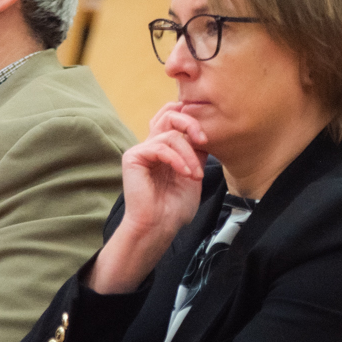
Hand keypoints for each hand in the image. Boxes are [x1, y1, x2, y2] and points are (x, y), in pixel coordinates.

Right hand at [90, 104, 208, 294]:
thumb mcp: (194, 173)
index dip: (191, 120)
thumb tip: (205, 133)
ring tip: (195, 175)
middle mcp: (152, 145)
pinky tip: (185, 173)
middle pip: (168, 114)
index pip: (174, 118)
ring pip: (170, 134)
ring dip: (188, 154)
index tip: (208, 139)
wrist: (159, 227)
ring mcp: (141, 150)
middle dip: (190, 123)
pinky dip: (177, 159)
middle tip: (204, 140)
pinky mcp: (133, 157)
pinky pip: (159, 147)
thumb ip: (197, 151)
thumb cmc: (175, 208)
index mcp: (166, 148)